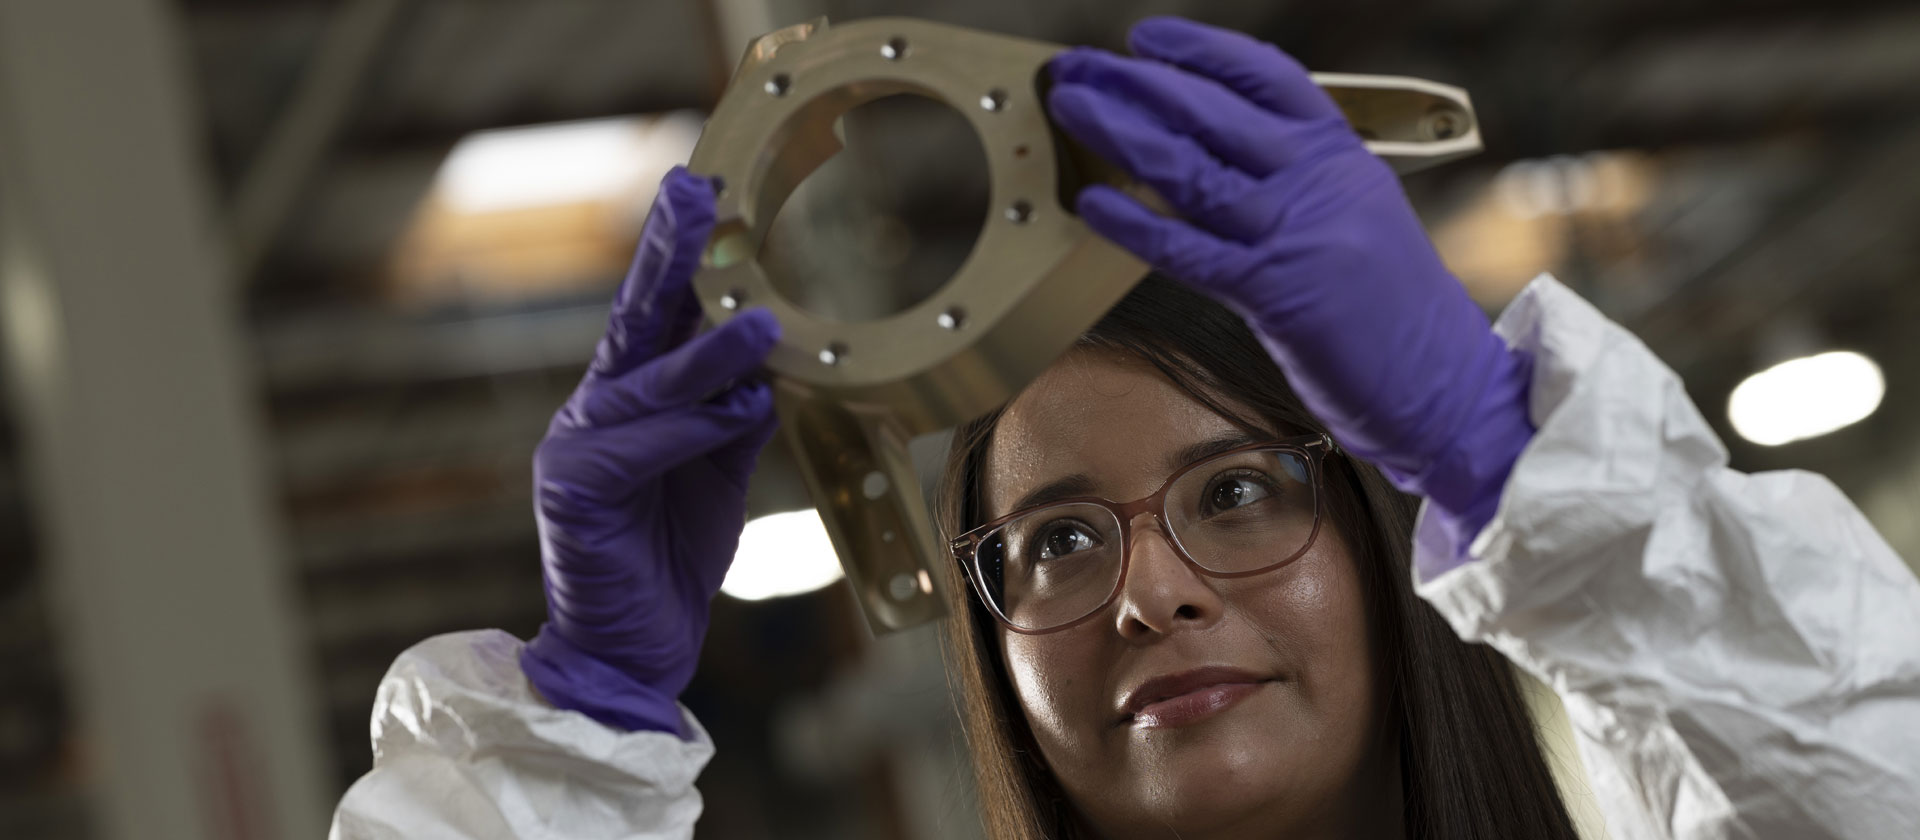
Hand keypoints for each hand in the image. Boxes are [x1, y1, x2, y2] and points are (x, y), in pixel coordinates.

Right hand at [520, 167, 779, 733]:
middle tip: (695, 193)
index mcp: (628, 399)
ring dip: (706, 352)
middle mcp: (595, 409)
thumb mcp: (720, 473)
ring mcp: (575, 447)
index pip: (657, 314)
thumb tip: (767, 366)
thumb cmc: (670, 556)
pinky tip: (734, 415)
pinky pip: (640, 447)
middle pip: (634, 318)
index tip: (703, 191)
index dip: (679, 254)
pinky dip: (690, 429)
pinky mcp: (573, 492)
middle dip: (666, 253)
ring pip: (647, 383)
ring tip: (758, 322)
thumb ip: (734, 417)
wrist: (633, 645)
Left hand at [1046, 18, 1534, 568]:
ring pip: (1193, 168)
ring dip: (1123, 132)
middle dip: (1136, 83)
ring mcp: (1298, 234)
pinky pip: (1189, 250)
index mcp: (1343, 156)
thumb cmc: (1399, 314)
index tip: (1148, 39)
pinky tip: (1096, 203)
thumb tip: (1218, 159)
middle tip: (1079, 67)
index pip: (1265, 76)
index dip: (1200, 51)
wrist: (1448, 384)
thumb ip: (1300, 183)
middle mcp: (1320, 183)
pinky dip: (1136, 224)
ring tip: (1074, 107)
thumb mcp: (1361, 218)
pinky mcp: (1276, 293)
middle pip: (1213, 111)